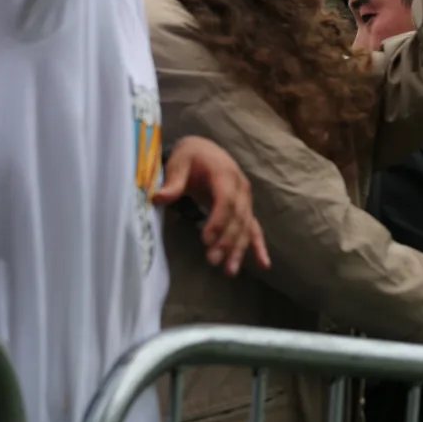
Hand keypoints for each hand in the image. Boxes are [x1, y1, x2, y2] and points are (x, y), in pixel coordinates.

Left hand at [153, 136, 269, 275]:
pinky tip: (263, 264)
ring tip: (229, 270)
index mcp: (225, 174)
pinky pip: (254, 229)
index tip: (206, 239)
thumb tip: (158, 198)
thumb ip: (172, 181)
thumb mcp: (179, 162)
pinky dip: (258, 246)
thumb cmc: (191, 156)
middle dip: (227, 240)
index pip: (226, 200)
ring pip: (246, 227)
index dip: (218, 221)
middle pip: (238, 217)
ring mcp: (245, 200)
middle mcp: (241, 188)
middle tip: (212, 259)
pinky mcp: (244, 209)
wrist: (204, 150)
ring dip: (239, 249)